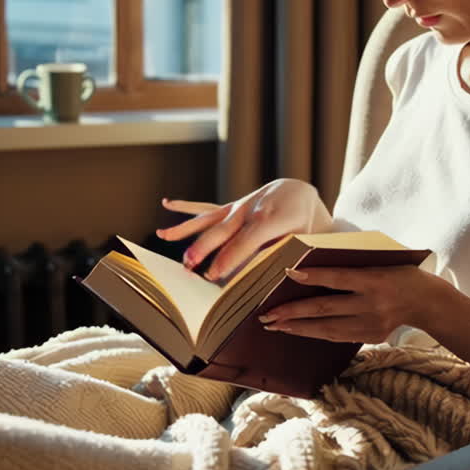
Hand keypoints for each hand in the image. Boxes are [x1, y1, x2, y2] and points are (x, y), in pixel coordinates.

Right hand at [155, 179, 332, 281]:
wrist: (297, 192)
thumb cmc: (303, 224)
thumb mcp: (302, 240)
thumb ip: (283, 254)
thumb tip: (267, 277)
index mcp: (271, 220)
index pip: (246, 242)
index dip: (229, 259)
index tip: (214, 276)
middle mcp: (250, 211)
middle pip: (222, 232)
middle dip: (205, 250)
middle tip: (190, 267)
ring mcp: (238, 207)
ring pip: (210, 219)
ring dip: (189, 232)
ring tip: (167, 238)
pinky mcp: (230, 207)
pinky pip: (206, 209)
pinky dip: (186, 207)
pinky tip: (167, 203)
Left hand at [257, 264, 446, 342]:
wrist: (427, 301)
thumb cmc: (397, 272)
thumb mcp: (379, 262)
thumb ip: (351, 264)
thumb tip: (312, 266)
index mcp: (375, 280)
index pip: (338, 277)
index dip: (313, 276)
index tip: (288, 273)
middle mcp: (372, 304)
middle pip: (325, 309)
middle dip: (292, 312)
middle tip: (267, 314)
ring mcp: (371, 324)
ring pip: (327, 328)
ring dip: (298, 327)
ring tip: (274, 325)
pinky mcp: (371, 337)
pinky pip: (337, 337)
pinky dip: (314, 333)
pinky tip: (296, 330)